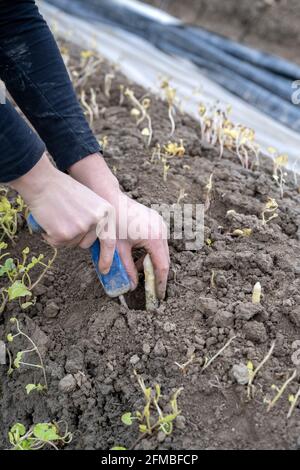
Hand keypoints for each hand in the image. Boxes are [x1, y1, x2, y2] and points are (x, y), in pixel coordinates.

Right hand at [10, 153, 115, 273]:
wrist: (42, 181)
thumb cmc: (63, 189)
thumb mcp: (89, 201)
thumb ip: (95, 219)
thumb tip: (95, 241)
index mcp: (106, 212)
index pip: (109, 240)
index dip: (107, 257)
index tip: (105, 269)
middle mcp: (97, 221)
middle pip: (85, 244)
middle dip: (74, 237)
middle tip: (64, 219)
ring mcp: (81, 228)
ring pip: (70, 245)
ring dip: (61, 235)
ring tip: (56, 215)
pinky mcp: (64, 234)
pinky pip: (56, 244)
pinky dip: (49, 235)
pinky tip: (48, 219)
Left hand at [69, 153, 169, 298]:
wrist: (109, 198)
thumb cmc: (112, 222)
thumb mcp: (118, 249)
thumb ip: (126, 269)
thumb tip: (131, 287)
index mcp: (154, 237)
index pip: (162, 266)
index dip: (160, 283)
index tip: (159, 296)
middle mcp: (161, 230)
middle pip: (164, 259)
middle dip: (158, 275)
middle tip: (152, 290)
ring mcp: (160, 224)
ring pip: (162, 251)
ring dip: (153, 263)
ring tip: (143, 274)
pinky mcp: (156, 221)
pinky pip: (158, 243)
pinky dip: (151, 253)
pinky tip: (140, 259)